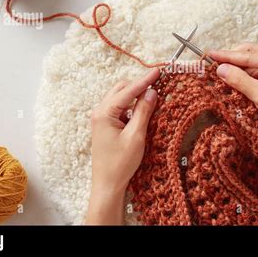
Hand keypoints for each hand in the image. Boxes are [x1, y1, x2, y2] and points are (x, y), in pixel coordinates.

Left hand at [85, 68, 158, 224]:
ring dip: (135, 95)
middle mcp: (100, 112)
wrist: (107, 185)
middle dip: (139, 85)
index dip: (144, 80)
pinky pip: (120, 108)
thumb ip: (143, 112)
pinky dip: (132, 106)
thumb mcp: (136, 136)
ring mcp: (102, 119)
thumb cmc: (120, 164)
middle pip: (121, 90)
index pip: (128, 91)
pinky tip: (143, 109)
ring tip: (153, 95)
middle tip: (158, 82)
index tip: (158, 71)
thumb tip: (152, 92)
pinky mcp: (106, 125)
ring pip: (120, 98)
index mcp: (104, 113)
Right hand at [209, 43, 257, 144]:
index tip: (210, 54)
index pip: (247, 55)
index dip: (227, 55)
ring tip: (219, 72)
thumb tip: (221, 69)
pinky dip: (242, 74)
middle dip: (230, 59)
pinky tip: (232, 78)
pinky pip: (254, 70)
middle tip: (212, 63)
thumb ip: (240, 80)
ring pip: (250, 61)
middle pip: (248, 53)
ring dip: (236, 67)